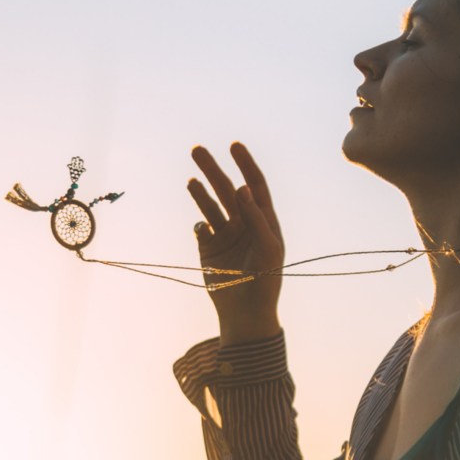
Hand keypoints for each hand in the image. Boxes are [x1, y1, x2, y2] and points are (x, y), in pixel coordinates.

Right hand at [187, 142, 283, 344]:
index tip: (234, 146)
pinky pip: (200, 229)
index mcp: (263, 220)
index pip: (255, 185)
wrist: (246, 313)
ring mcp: (225, 235)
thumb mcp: (268, 247)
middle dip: (213, 169)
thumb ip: (256, 217)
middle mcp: (244, 223)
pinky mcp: (208, 249)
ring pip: (210, 206)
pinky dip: (199, 224)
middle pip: (227, 189)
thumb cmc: (265, 280)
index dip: (246, 164)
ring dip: (200, 191)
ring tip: (191, 180)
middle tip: (197, 150)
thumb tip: (242, 187)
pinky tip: (202, 228)